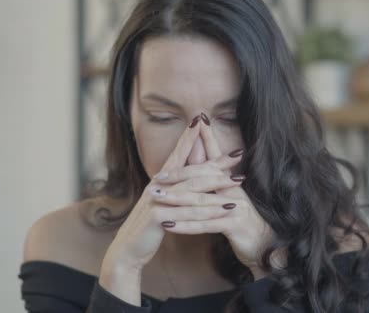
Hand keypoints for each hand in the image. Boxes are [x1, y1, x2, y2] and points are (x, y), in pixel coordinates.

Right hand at [100, 114, 242, 273]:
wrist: (128, 248)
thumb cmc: (149, 224)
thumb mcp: (162, 202)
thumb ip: (175, 187)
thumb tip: (189, 173)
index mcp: (160, 180)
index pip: (178, 154)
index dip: (189, 137)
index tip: (203, 120)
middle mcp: (158, 186)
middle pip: (191, 170)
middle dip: (216, 162)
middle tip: (238, 154)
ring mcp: (157, 200)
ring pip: (194, 191)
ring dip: (219, 187)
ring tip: (239, 182)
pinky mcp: (157, 217)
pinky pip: (189, 213)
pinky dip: (209, 212)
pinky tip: (225, 210)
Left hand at [151, 114, 285, 279]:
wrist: (265, 246)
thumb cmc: (242, 223)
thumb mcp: (230, 200)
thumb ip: (217, 181)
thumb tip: (202, 164)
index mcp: (232, 183)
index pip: (217, 157)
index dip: (207, 139)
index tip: (195, 122)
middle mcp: (235, 190)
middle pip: (204, 176)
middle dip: (179, 175)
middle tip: (157, 177)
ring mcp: (236, 206)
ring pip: (201, 200)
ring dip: (176, 199)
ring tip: (156, 198)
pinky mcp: (235, 225)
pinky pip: (205, 224)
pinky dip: (185, 225)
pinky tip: (168, 225)